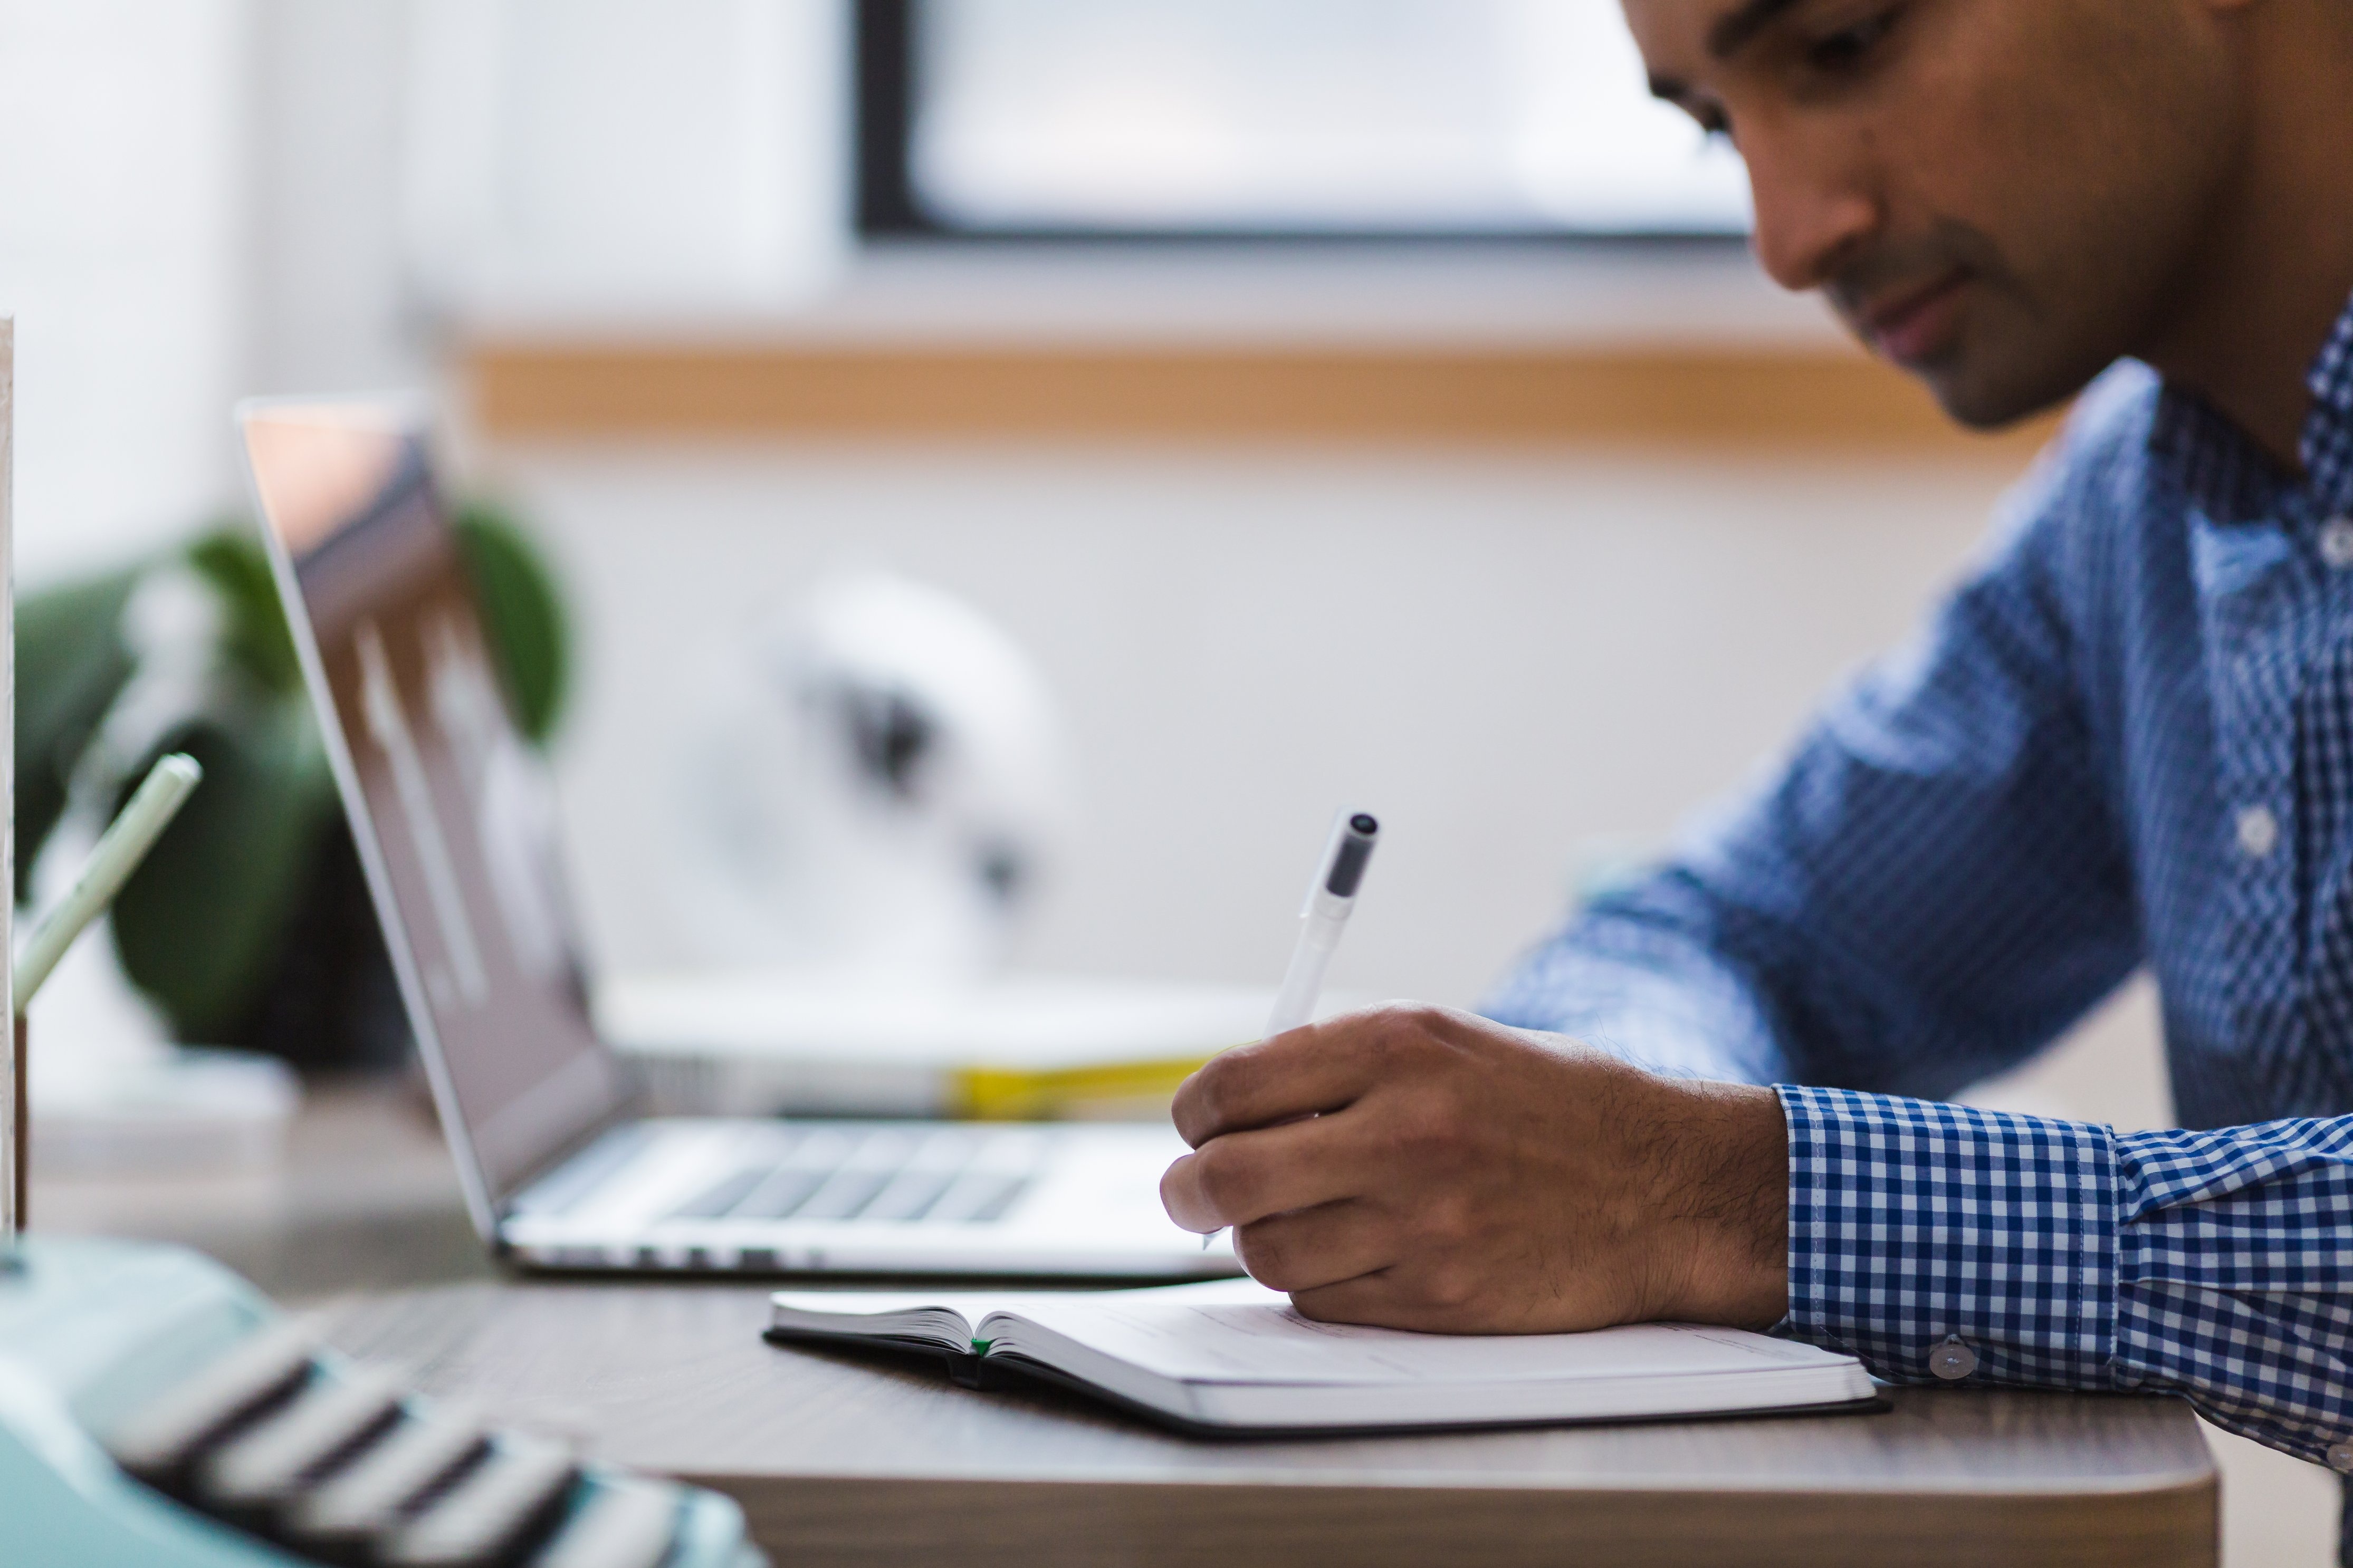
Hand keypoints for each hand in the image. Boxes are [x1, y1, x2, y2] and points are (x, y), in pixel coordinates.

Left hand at [1159, 1004, 1787, 1333]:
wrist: (1667, 1187)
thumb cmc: (1551, 1107)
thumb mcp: (1449, 1043)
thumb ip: (1339, 1066)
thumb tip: (1229, 1110)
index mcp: (1398, 1046)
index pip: (1231, 1086)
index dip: (1194, 1114)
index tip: (1198, 1127)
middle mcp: (1403, 1130)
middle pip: (1225, 1177)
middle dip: (1189, 1191)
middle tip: (1192, 1195)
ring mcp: (1421, 1221)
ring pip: (1265, 1251)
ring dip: (1259, 1241)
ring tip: (1294, 1221)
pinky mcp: (1439, 1298)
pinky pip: (1321, 1301)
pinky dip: (1317, 1284)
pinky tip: (1354, 1255)